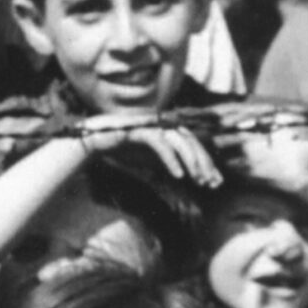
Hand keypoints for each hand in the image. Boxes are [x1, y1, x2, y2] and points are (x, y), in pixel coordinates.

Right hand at [78, 114, 222, 188]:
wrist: (93, 142)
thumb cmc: (120, 150)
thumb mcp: (149, 160)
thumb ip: (166, 163)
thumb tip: (186, 175)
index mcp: (166, 129)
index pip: (193, 144)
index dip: (206, 162)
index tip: (215, 182)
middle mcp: (162, 124)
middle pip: (191, 141)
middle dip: (204, 163)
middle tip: (213, 183)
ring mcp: (150, 124)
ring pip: (179, 141)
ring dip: (192, 161)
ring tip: (199, 180)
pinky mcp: (139, 129)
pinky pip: (160, 143)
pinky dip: (170, 159)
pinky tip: (178, 175)